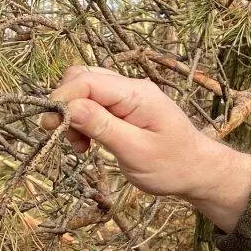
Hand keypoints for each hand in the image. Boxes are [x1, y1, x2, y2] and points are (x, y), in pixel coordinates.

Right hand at [41, 66, 250, 229]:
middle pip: (83, 79)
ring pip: (86, 91)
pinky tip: (87, 144)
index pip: (87, 80)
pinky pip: (95, 105)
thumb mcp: (134, 150)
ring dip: (74, 116)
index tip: (51, 126)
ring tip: (80, 147)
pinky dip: (84, 121)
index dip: (63, 99)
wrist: (199, 171)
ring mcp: (130, 97)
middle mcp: (132, 88)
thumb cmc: (172, 165)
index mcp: (137, 94)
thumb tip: (68, 106)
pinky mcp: (127, 109)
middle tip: (62, 137)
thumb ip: (102, 126)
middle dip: (65, 105)